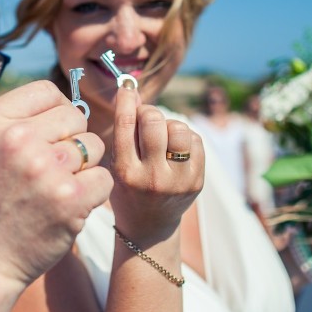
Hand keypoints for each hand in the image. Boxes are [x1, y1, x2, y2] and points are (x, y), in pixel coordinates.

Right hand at [0, 80, 112, 286]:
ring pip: (93, 146)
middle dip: (72, 142)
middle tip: (50, 172)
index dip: (56, 114)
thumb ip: (19, 121)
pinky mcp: (69, 198)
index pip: (48, 92)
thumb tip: (70, 105)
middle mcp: (15, 139)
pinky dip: (93, 194)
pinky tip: (67, 208)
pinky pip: (104, 178)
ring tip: (54, 191)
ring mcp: (43, 168)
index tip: (48, 139)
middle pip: (76, 118)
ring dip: (84, 168)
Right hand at [109, 86, 204, 244]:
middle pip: (155, 122)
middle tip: (145, 117)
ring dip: (169, 125)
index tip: (127, 86)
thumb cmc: (127, 188)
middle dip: (149, 112)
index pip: (126, 125)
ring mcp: (177, 181)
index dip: (126, 99)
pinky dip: (184, 137)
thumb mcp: (116, 163)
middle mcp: (152, 177)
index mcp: (126, 172)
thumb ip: (123, 130)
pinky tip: (175, 148)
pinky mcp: (196, 181)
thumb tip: (132, 90)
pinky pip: (195, 140)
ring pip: (179, 129)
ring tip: (162, 136)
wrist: (149, 225)